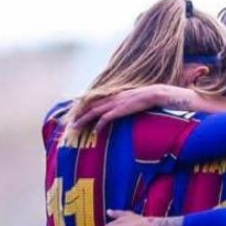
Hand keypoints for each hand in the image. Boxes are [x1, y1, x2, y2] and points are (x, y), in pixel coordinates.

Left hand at [73, 84, 190, 131]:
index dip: (84, 106)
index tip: (76, 111)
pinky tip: (94, 131)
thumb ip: (126, 102)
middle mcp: (111, 98)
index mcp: (114, 94)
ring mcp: (115, 103)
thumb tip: (124, 107)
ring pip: (94, 111)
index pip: (94, 100)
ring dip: (83, 120)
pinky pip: (105, 118)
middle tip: (70, 121)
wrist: (155, 94)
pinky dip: (98, 125)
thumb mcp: (133, 98)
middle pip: (90, 105)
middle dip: (79, 113)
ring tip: (75, 127)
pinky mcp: (120, 110)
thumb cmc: (147, 97)